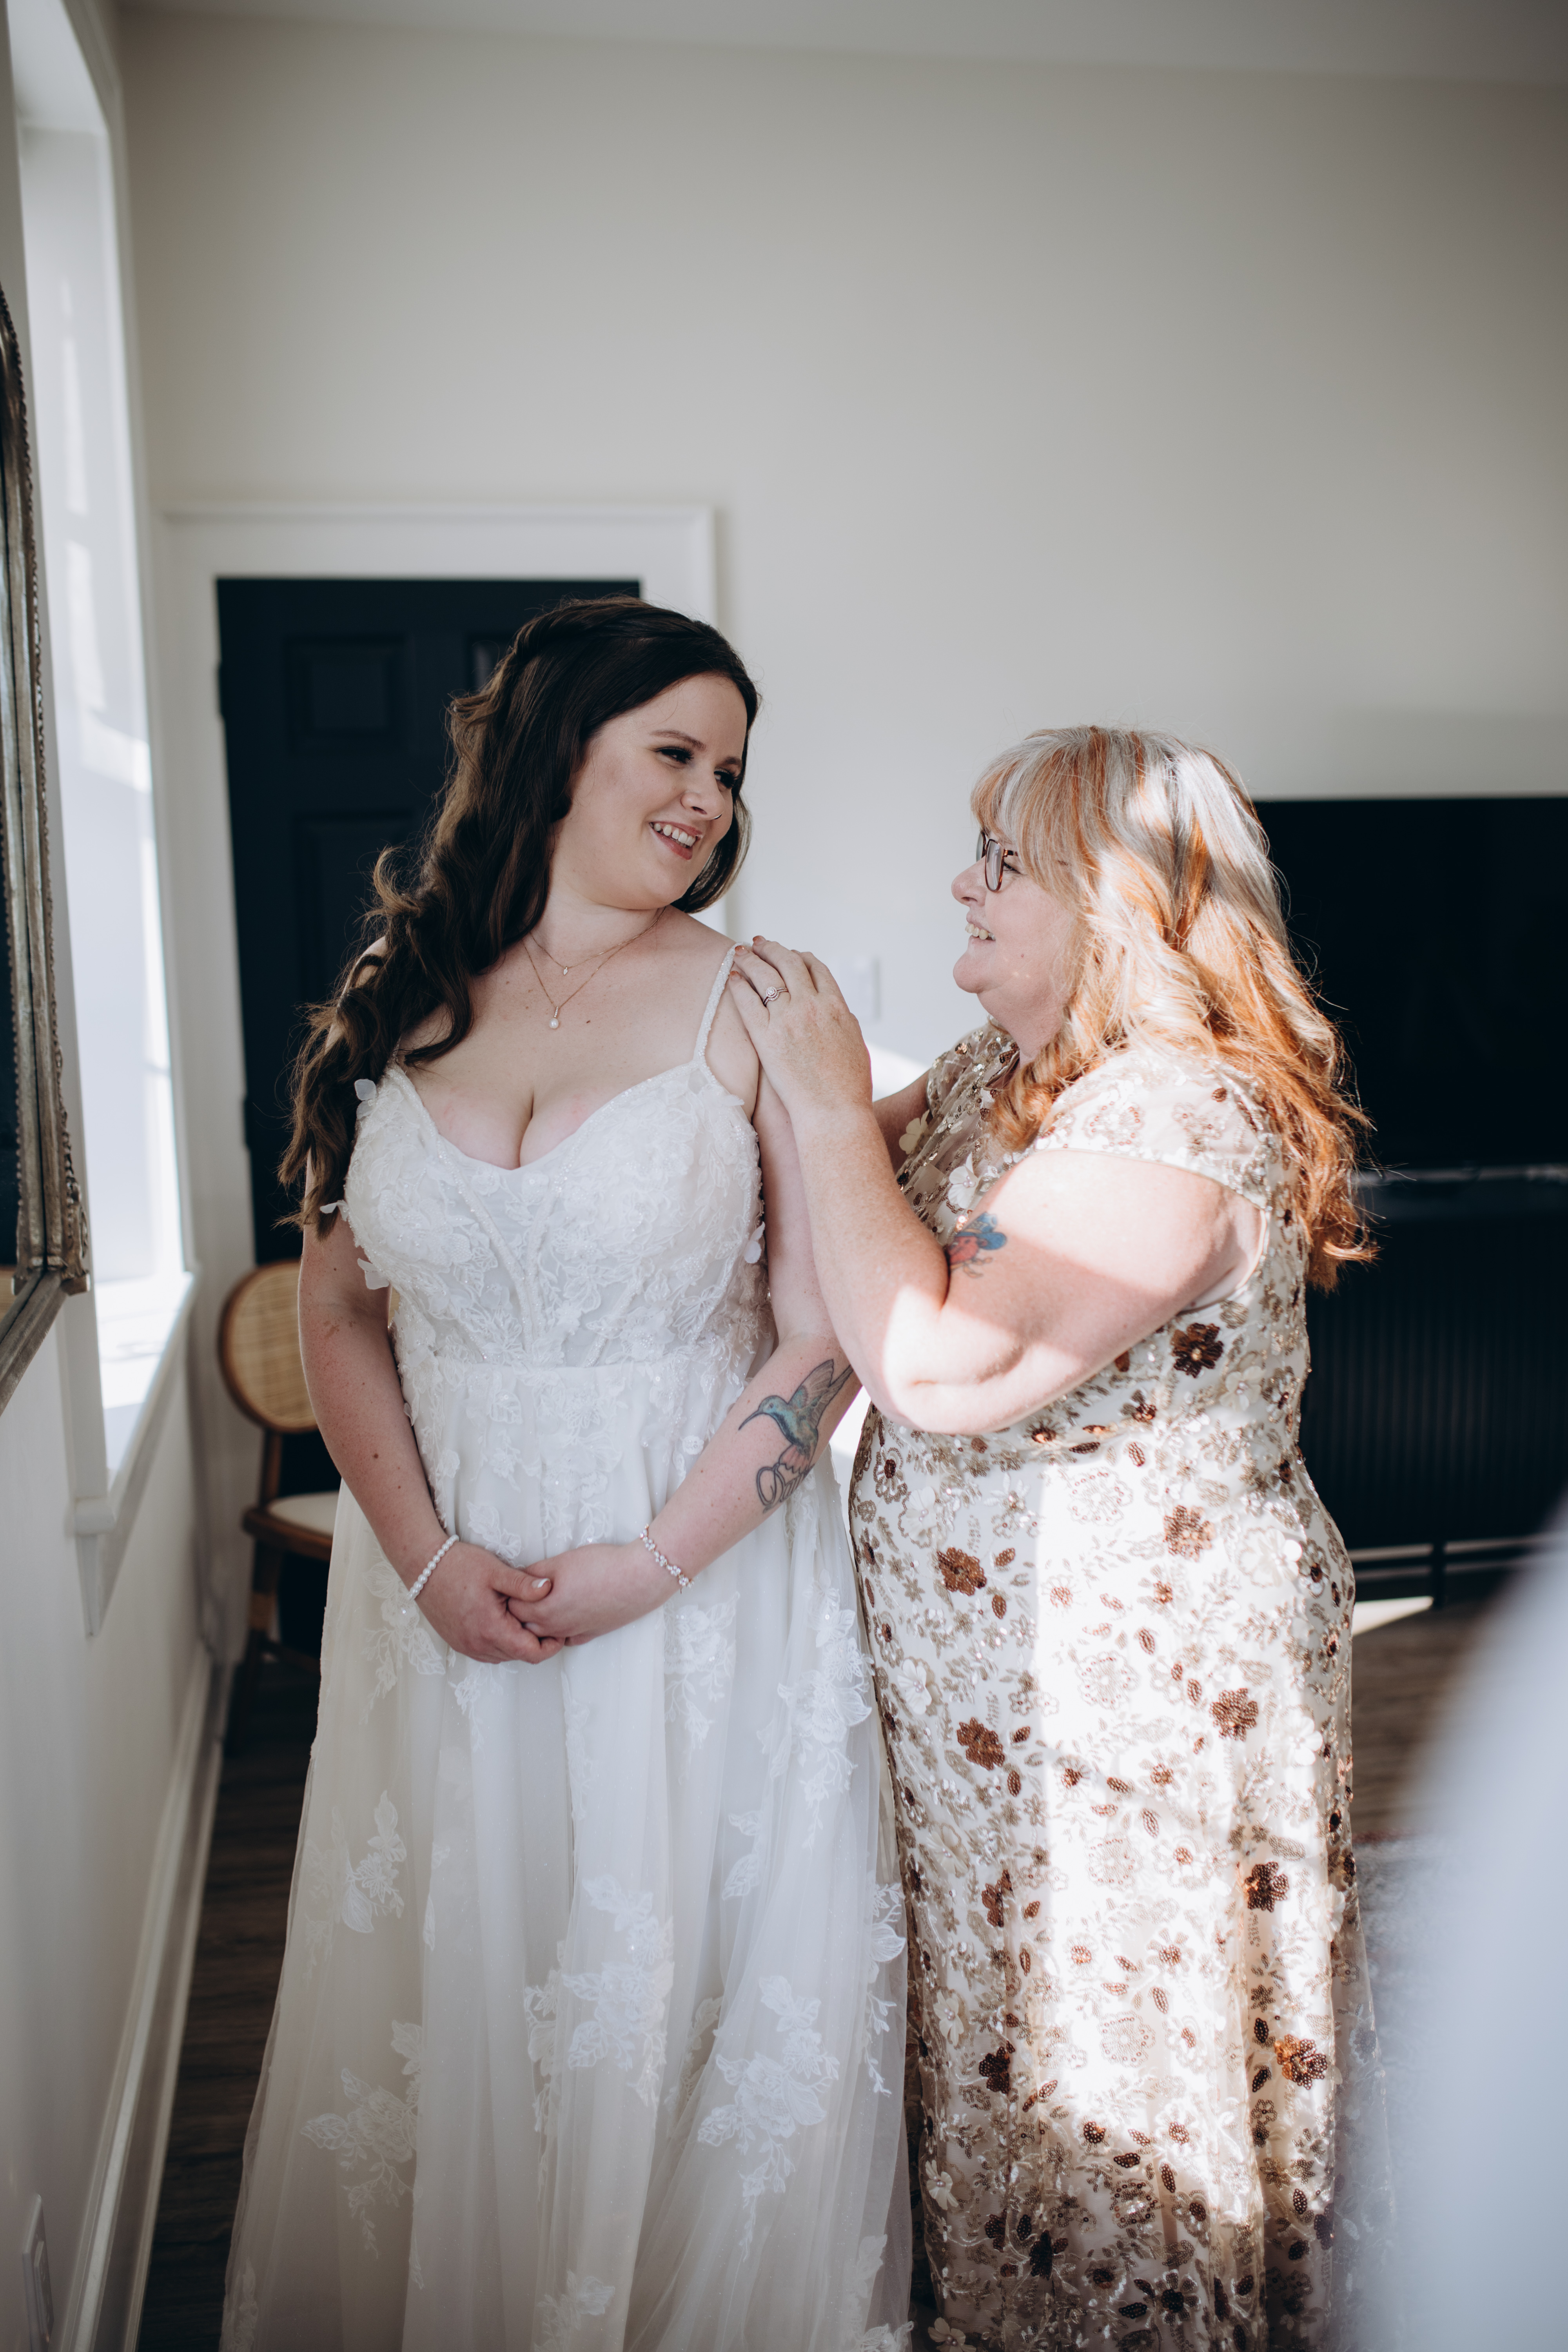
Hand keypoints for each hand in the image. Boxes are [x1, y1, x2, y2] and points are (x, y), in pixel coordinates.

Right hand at [415, 1541, 562, 1663]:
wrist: (424, 1567)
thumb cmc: (459, 1566)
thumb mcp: (496, 1571)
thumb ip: (524, 1584)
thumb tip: (549, 1588)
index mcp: (491, 1629)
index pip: (531, 1653)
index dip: (550, 1645)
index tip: (559, 1630)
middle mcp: (477, 1644)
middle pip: (519, 1656)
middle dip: (536, 1643)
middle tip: (546, 1621)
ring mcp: (466, 1645)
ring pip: (503, 1656)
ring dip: (517, 1644)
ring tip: (525, 1620)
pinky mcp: (458, 1642)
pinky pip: (487, 1652)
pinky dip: (501, 1643)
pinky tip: (504, 1623)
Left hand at [507, 1540, 673, 1646]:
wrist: (640, 1579)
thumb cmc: (601, 1566)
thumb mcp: (560, 1562)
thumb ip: (534, 1573)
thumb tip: (516, 1578)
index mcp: (544, 1611)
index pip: (510, 1608)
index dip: (506, 1594)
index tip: (506, 1583)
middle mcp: (556, 1628)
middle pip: (524, 1624)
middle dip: (517, 1610)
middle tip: (518, 1591)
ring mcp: (575, 1633)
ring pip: (545, 1634)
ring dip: (537, 1621)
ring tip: (539, 1601)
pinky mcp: (592, 1633)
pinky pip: (566, 1637)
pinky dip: (559, 1629)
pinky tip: (563, 1612)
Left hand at [728, 939, 872, 1126]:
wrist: (834, 1113)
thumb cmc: (848, 1087)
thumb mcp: (855, 1043)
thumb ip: (842, 1019)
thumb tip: (833, 1008)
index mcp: (837, 1006)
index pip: (816, 968)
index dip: (800, 956)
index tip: (790, 954)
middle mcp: (812, 1006)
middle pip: (788, 963)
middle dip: (772, 948)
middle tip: (758, 943)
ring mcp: (788, 1019)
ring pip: (765, 975)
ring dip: (751, 959)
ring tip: (740, 952)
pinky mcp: (766, 1037)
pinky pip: (747, 1002)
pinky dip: (738, 984)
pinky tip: (731, 977)